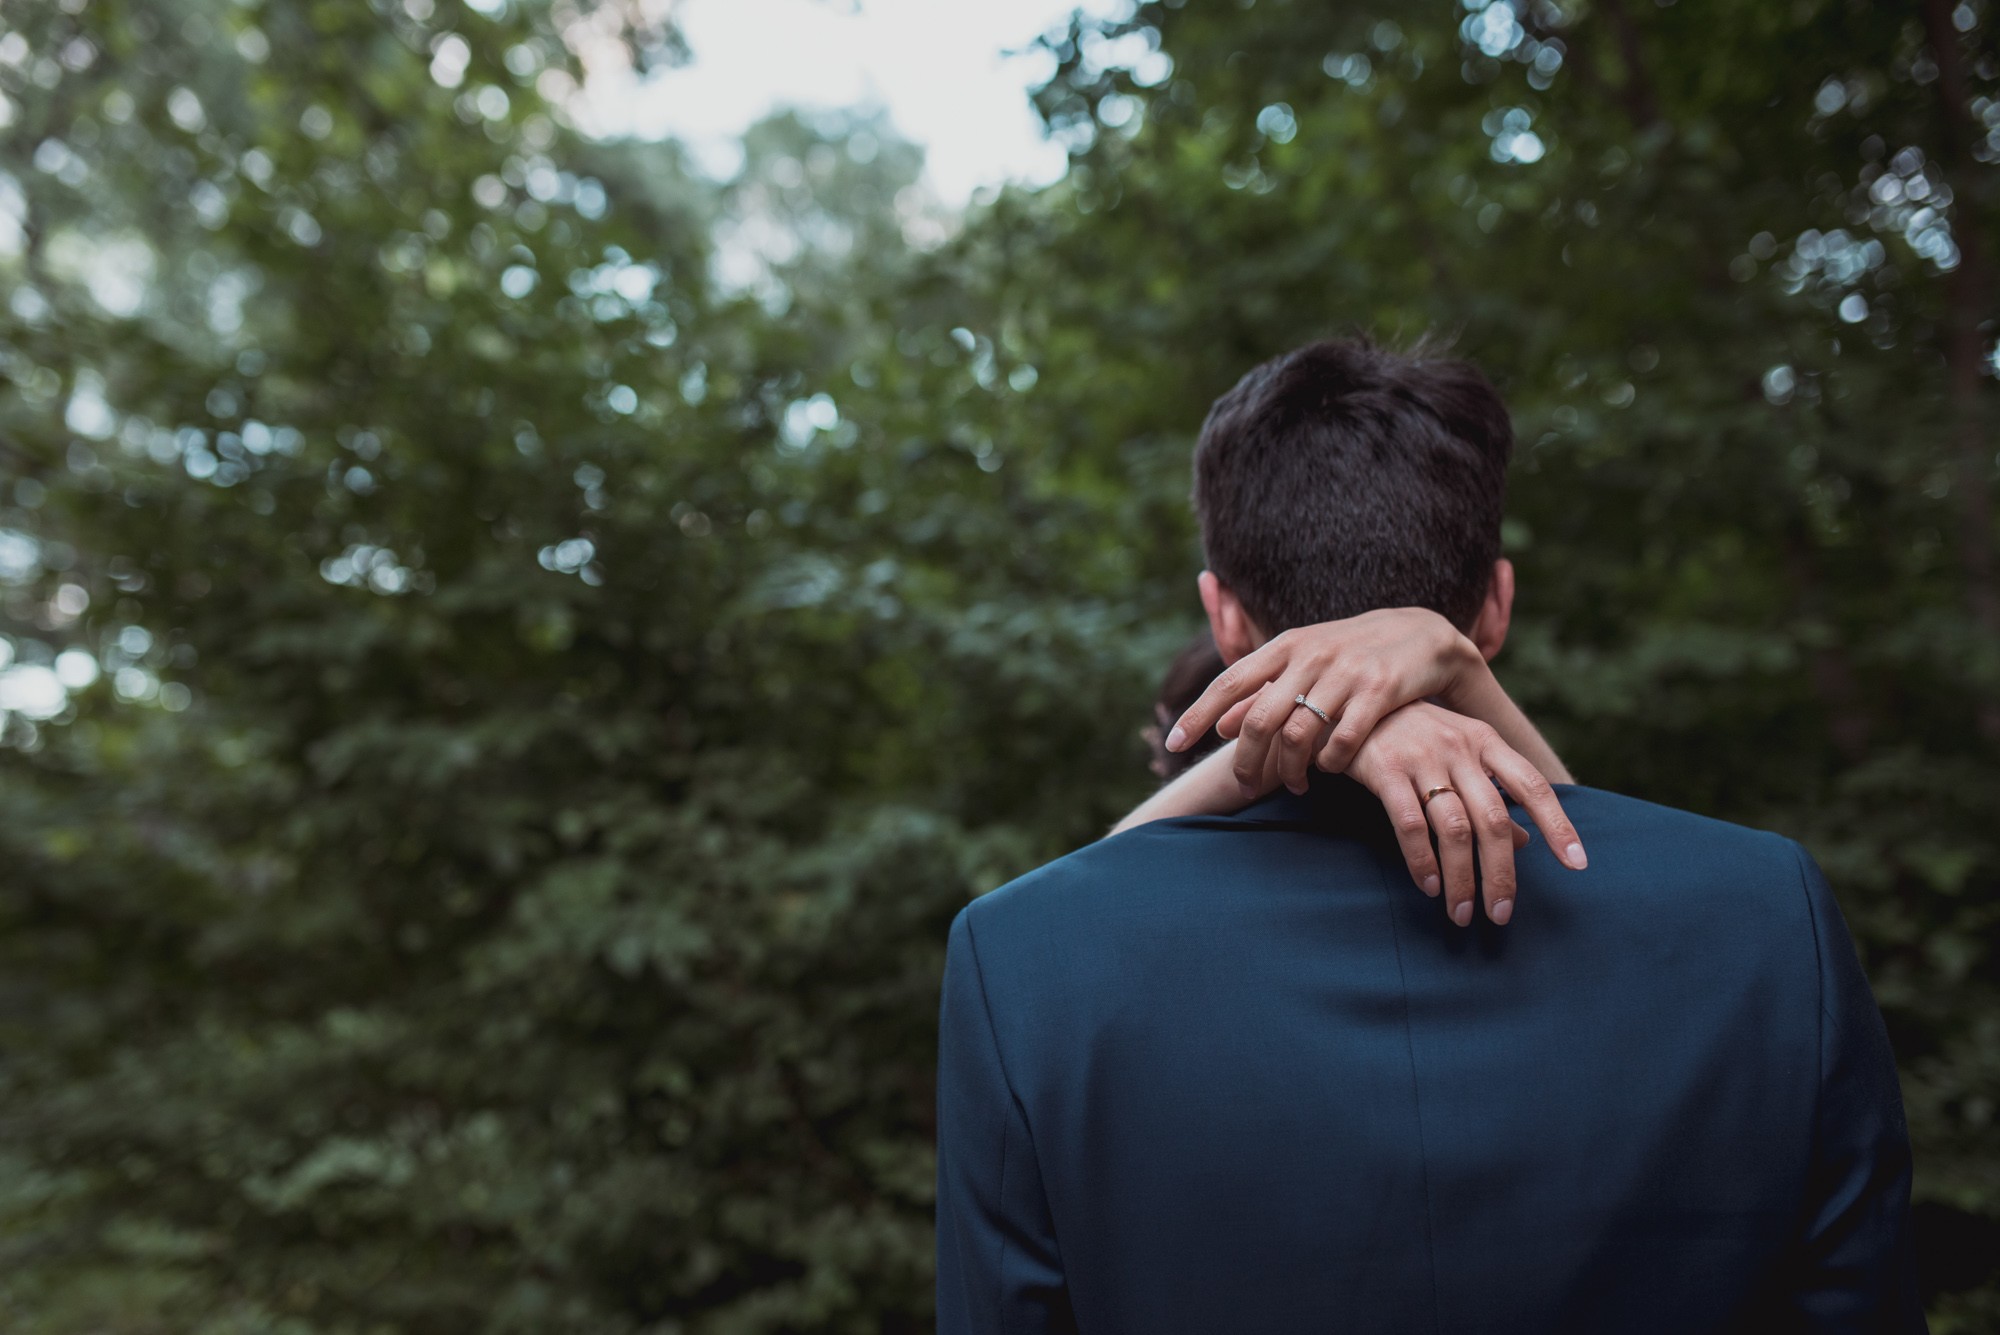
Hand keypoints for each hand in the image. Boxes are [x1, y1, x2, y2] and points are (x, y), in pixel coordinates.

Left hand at [1165, 609, 1481, 796]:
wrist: (1422, 636)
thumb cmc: (1350, 654)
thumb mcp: (1303, 661)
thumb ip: (1262, 690)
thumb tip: (1221, 727)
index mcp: (1286, 645)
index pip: (1228, 682)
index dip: (1196, 714)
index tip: (1172, 745)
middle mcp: (1311, 655)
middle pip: (1260, 719)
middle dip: (1246, 760)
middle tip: (1244, 786)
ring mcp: (1346, 673)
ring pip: (1299, 735)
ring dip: (1289, 770)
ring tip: (1293, 786)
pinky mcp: (1380, 692)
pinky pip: (1342, 742)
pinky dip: (1329, 764)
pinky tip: (1328, 771)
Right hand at [1347, 702, 1587, 926]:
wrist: (1349, 705)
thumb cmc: (1411, 735)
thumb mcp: (1458, 754)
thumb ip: (1492, 796)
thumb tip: (1526, 842)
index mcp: (1484, 741)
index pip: (1533, 785)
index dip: (1558, 825)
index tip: (1577, 864)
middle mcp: (1459, 747)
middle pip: (1493, 819)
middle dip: (1501, 874)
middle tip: (1500, 914)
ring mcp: (1422, 757)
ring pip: (1454, 829)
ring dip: (1461, 879)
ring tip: (1462, 912)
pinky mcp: (1385, 770)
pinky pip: (1411, 825)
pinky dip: (1422, 861)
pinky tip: (1429, 885)